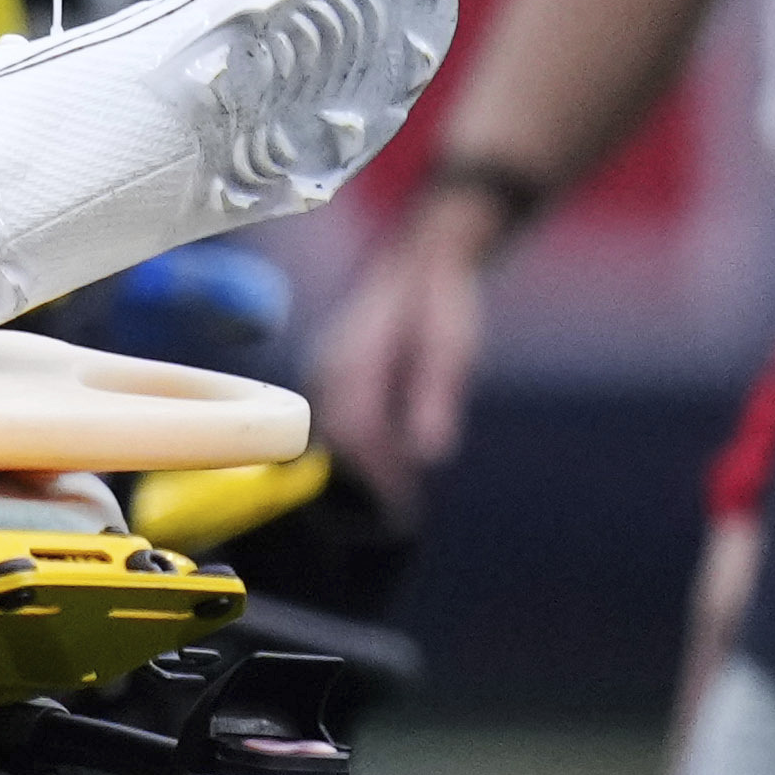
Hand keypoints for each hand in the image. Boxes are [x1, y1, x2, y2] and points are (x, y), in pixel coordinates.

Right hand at [312, 218, 487, 502]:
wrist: (422, 258)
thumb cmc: (442, 302)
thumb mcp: (451, 348)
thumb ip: (435, 399)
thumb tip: (428, 457)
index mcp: (352, 364)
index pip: (351, 436)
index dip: (375, 478)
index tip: (402, 510)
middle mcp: (326, 369)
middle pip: (334, 442)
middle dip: (366, 483)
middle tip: (401, 516)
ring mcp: (322, 371)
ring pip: (331, 434)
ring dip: (361, 469)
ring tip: (396, 499)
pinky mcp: (329, 375)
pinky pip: (335, 422)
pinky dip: (358, 449)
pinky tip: (387, 462)